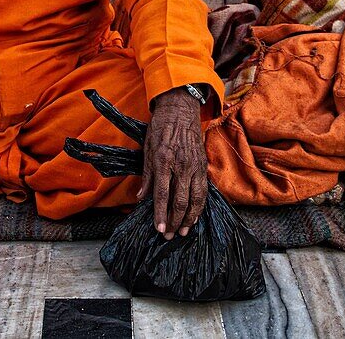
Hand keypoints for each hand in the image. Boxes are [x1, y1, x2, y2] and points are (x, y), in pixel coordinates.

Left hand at [137, 88, 206, 239]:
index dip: (161, 214)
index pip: (162, 194)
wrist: (180, 109)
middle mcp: (182, 165)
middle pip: (180, 200)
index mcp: (164, 160)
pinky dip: (199, 207)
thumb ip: (146, 175)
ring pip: (195, 199)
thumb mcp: (147, 149)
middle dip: (175, 221)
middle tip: (169, 236)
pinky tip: (194, 216)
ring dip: (189, 218)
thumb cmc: (160, 128)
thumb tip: (141, 198)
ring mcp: (195, 166)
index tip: (159, 229)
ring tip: (184, 231)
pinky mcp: (203, 166)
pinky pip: (203, 191)